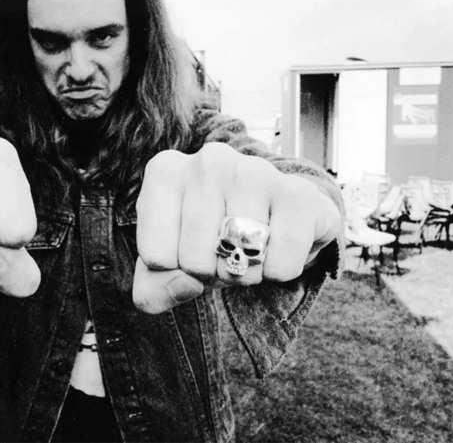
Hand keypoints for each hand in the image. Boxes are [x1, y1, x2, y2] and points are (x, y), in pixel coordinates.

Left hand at [132, 143, 340, 313]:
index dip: (174, 270)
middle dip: (210, 273)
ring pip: (237, 261)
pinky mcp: (299, 193)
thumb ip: (152, 290)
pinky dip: (278, 272)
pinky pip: (281, 265)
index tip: (186, 249)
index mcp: (165, 172)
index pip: (155, 257)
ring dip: (244, 274)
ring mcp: (255, 171)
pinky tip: (277, 245)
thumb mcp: (164, 267)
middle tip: (222, 252)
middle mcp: (208, 161)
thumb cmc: (206, 241)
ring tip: (248, 248)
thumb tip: (188, 284)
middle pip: (194, 261)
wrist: (272, 221)